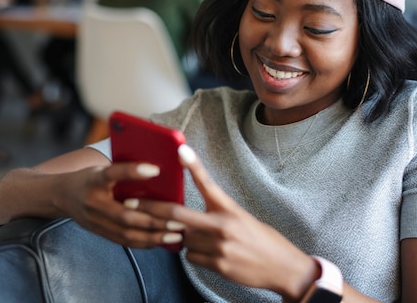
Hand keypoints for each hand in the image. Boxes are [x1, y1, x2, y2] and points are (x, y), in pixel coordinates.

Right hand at [52, 162, 183, 248]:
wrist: (60, 195)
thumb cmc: (88, 178)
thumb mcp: (101, 168)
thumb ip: (122, 171)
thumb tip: (156, 170)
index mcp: (94, 179)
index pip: (113, 173)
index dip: (133, 171)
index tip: (155, 169)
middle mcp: (93, 202)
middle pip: (125, 215)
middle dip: (154, 219)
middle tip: (178, 219)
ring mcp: (95, 221)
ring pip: (127, 233)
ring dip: (154, 236)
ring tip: (176, 235)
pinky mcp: (100, 232)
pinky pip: (125, 241)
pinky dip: (145, 242)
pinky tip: (162, 241)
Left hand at [165, 145, 315, 296]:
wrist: (283, 268)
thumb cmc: (261, 239)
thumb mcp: (241, 217)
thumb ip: (216, 214)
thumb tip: (186, 217)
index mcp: (230, 209)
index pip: (207, 184)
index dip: (193, 165)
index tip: (180, 150)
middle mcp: (223, 226)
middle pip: (178, 216)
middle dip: (152, 210)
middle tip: (133, 203)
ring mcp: (219, 247)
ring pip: (183, 240)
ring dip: (184, 239)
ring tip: (205, 240)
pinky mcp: (218, 265)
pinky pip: (192, 257)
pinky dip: (195, 255)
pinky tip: (212, 255)